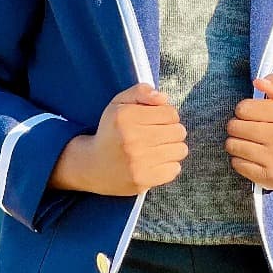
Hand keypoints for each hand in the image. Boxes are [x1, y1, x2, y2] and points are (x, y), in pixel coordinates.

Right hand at [49, 83, 186, 195]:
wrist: (92, 165)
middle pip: (179, 131)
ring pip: (180, 150)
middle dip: (171, 131)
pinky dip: (168, 165)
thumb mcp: (118, 104)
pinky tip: (155, 162)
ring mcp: (137, 162)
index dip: (167, 115)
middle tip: (158, 135)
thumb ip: (140, 92)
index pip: (171, 113)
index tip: (157, 121)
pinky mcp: (142, 180)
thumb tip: (163, 98)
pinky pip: (174, 169)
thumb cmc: (110, 131)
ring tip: (158, 149)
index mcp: (126, 117)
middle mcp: (132, 139)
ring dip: (172, 148)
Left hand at [225, 73, 272, 189]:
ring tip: (247, 142)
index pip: (244, 108)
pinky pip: (237, 164)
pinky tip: (251, 157)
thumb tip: (258, 81)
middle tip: (246, 129)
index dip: (243, 110)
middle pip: (234, 127)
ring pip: (232, 146)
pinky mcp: (269, 177)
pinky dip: (239, 159)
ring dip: (235, 143)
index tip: (250, 114)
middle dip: (236, 126)